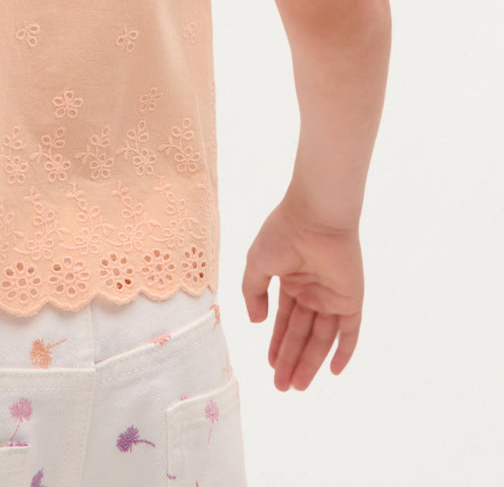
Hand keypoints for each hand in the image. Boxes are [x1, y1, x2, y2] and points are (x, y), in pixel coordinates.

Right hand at [241, 192, 364, 390]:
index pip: (285, 320)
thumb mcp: (257, 263)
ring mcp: (332, 296)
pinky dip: (344, 351)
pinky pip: (350, 331)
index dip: (277, 343)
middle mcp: (312, 291)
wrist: (315, 217)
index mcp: (291, 280)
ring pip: (321, 337)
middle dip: (291, 360)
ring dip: (310, 362)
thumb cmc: (283, 233)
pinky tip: (332, 371)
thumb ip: (253, 292)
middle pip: (302, 333)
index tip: (270, 365)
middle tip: (282, 387)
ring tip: (297, 386)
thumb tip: (258, 322)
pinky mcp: (351, 299)